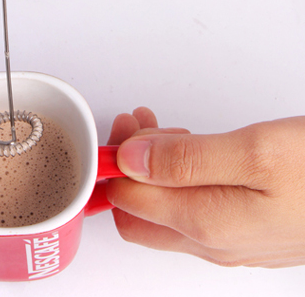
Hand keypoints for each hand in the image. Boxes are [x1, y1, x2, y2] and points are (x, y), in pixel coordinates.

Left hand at [106, 107, 304, 267]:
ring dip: (153, 168)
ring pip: (165, 209)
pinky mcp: (243, 231)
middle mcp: (210, 241)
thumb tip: (129, 161)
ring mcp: (228, 241)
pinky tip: (191, 151)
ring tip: (164, 131)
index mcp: (204, 222)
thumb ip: (185, 159)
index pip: (128, 200)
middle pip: (139, 213)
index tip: (122, 128)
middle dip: (127, 167)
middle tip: (137, 126)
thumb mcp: (253, 152)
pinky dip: (178, 178)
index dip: (115, 163)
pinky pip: (192, 210)